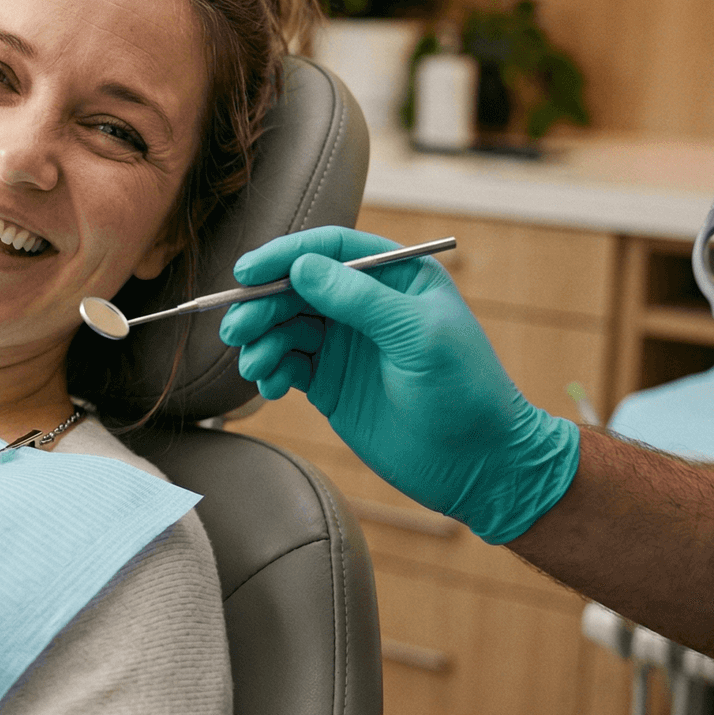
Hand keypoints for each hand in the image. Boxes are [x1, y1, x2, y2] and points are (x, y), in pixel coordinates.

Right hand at [218, 226, 579, 543]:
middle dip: (261, 305)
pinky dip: (270, 370)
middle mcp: (365, 303)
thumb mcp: (418, 336)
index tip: (246, 274)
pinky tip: (271, 388)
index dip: (284, 256)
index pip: (329, 249)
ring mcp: (345, 343)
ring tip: (255, 367)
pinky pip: (286, 363)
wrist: (476, 465)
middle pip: (295, 287)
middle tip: (237, 330)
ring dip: (260, 341)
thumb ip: (360, 299)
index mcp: (395, 277)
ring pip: (284, 325)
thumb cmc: (465, 392)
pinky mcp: (329, 382)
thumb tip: (301, 267)